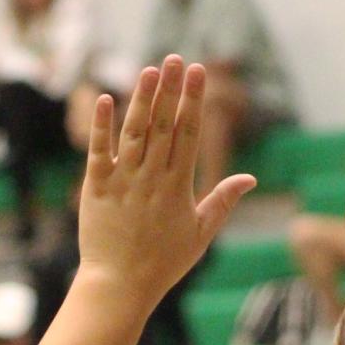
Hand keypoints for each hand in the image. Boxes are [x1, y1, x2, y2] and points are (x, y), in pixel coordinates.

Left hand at [79, 56, 255, 308]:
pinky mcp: (95, 188)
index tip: (199, 72)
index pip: (188, 133)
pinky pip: (98, 152)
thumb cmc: (163, 263)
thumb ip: (223, 201)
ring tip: (149, 70)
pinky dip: (100, 126)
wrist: (120, 286)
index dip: (193, 100)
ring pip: (134, 133)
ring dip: (141, 99)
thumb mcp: (200, 234)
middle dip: (170, 89)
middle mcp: (151, 178)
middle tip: (176, 58)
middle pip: (163, 125)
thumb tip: (250, 178)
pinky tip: (103, 98)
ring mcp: (122, 181)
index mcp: (178, 186)